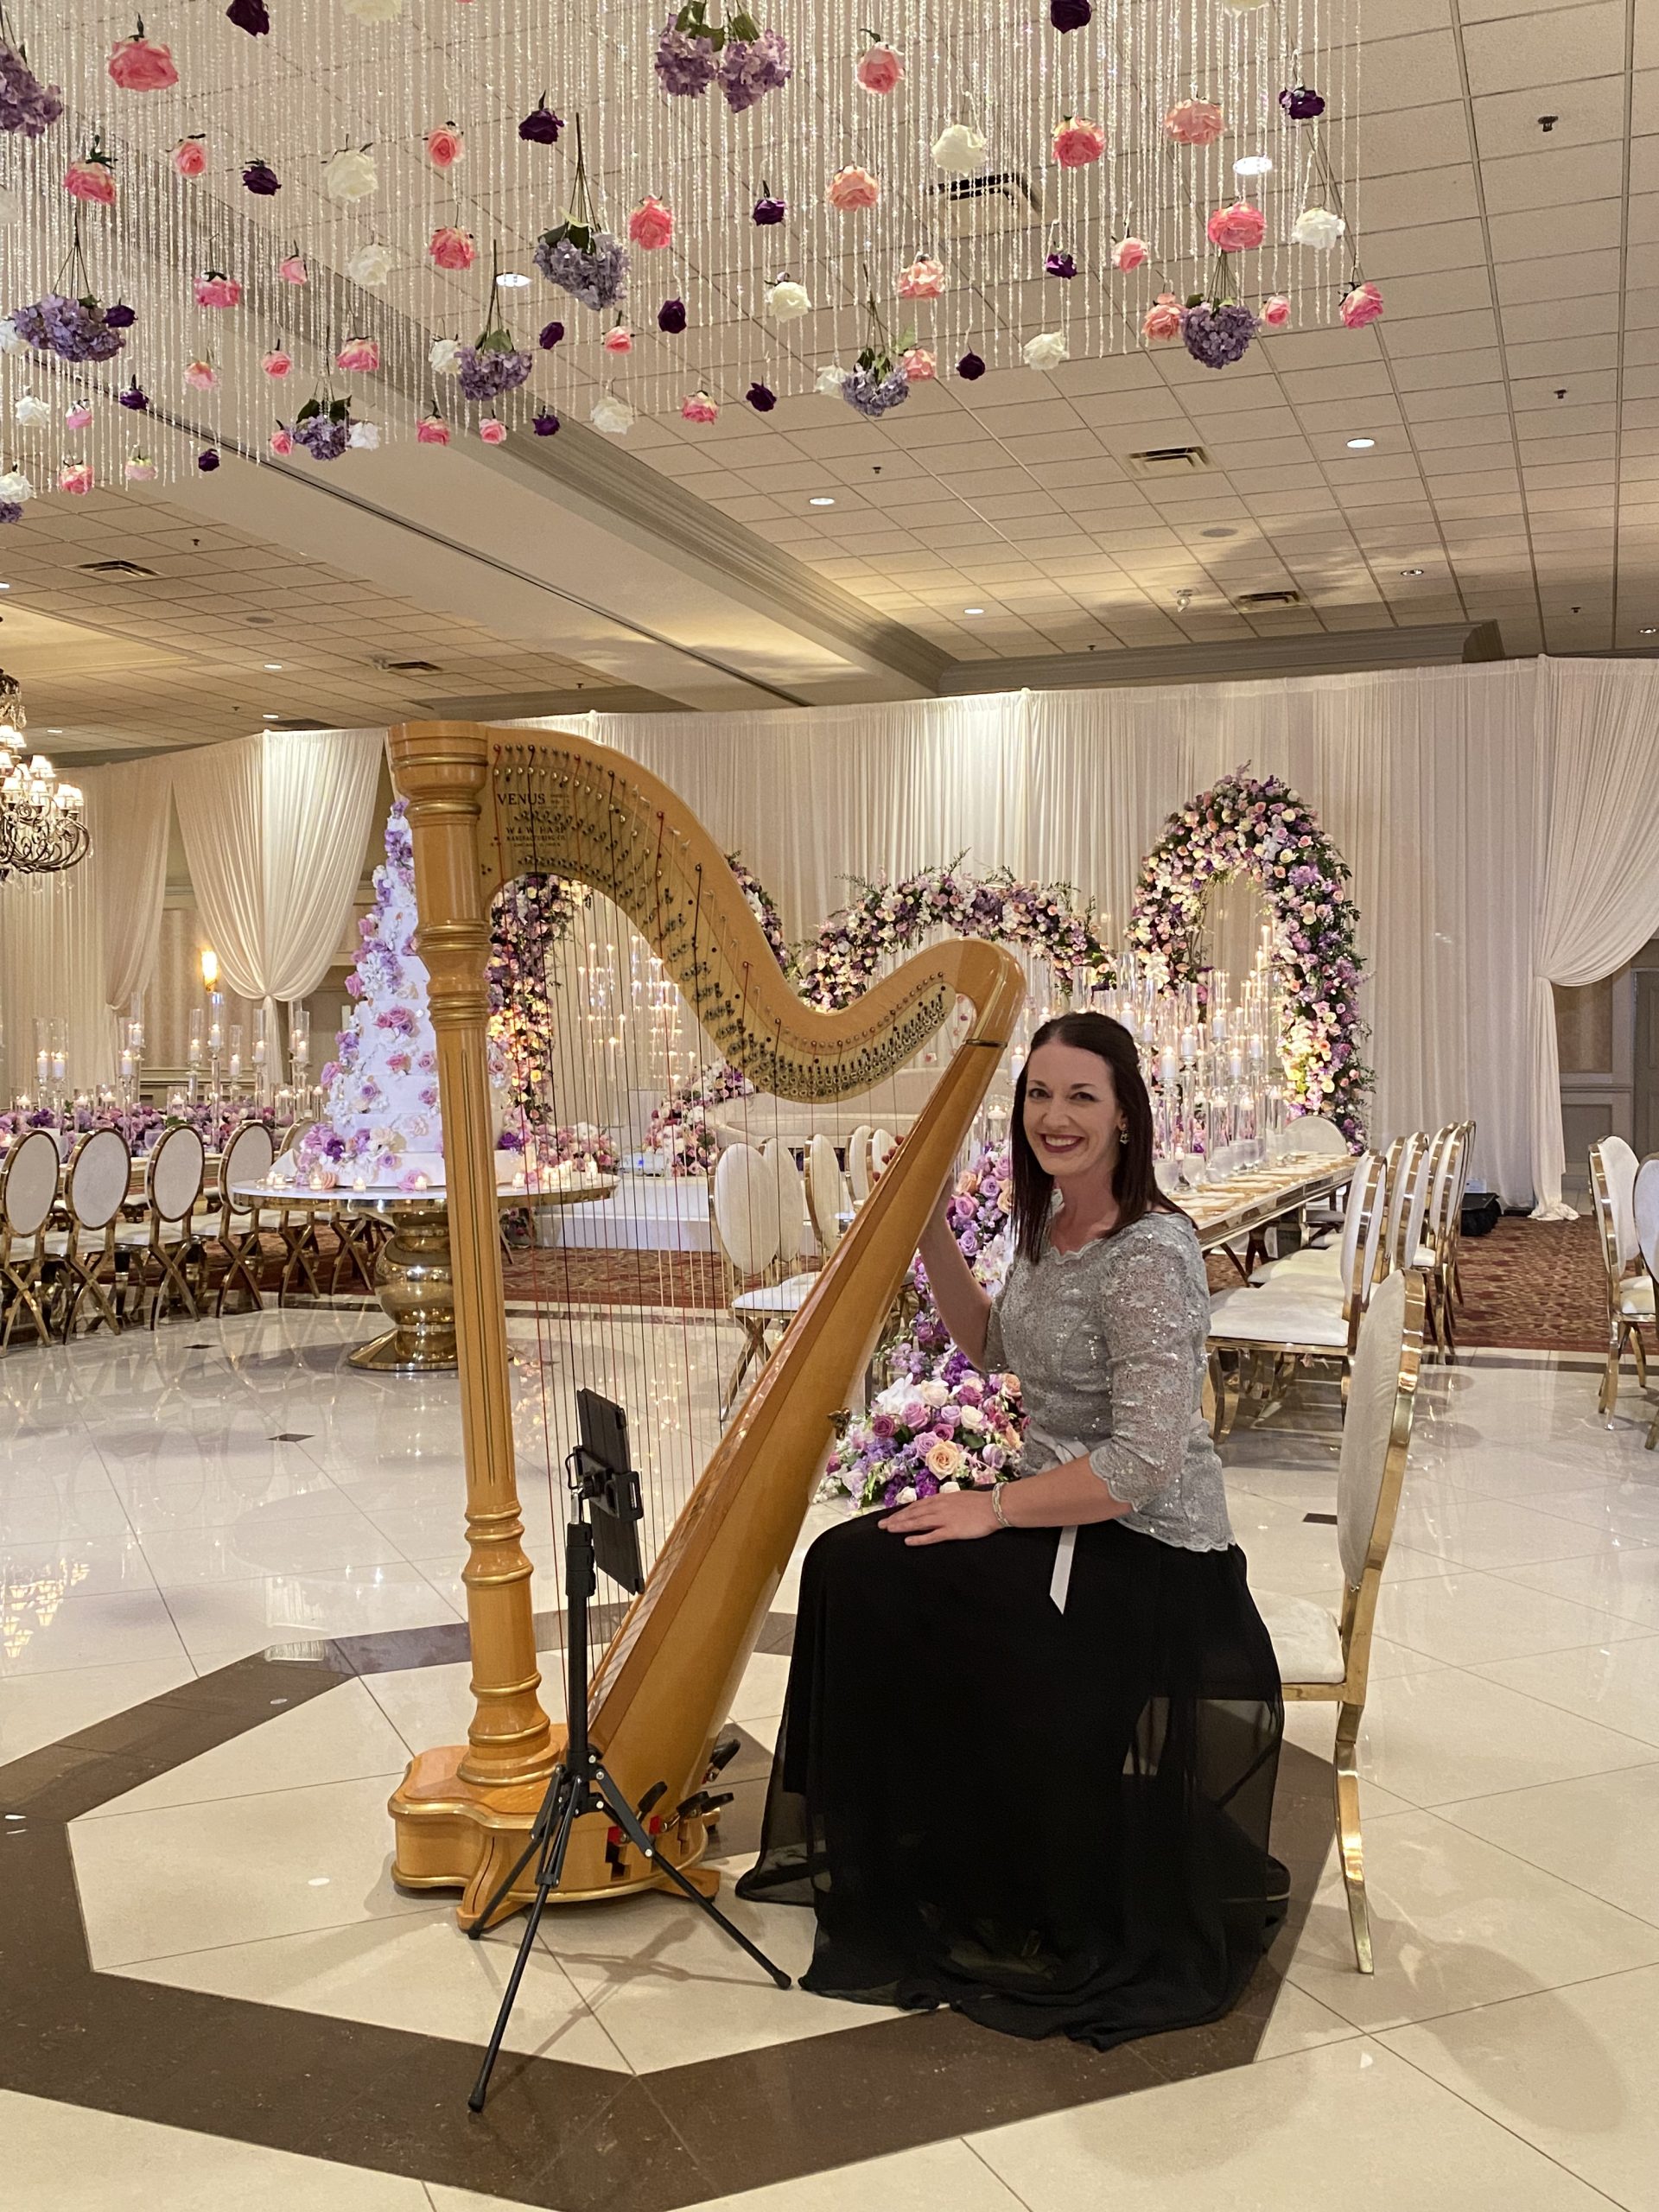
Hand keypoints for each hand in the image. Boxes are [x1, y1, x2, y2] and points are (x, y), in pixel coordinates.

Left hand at [880, 1487, 999, 1544]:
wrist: (995, 1506)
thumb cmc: (979, 1502)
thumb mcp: (958, 1497)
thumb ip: (945, 1502)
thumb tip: (935, 1506)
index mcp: (941, 1499)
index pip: (916, 1506)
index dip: (902, 1512)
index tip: (891, 1516)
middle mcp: (938, 1507)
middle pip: (913, 1514)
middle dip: (896, 1520)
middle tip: (881, 1526)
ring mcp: (944, 1519)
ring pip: (918, 1523)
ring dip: (902, 1527)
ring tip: (888, 1531)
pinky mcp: (951, 1531)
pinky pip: (932, 1536)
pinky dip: (919, 1538)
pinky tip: (908, 1541)